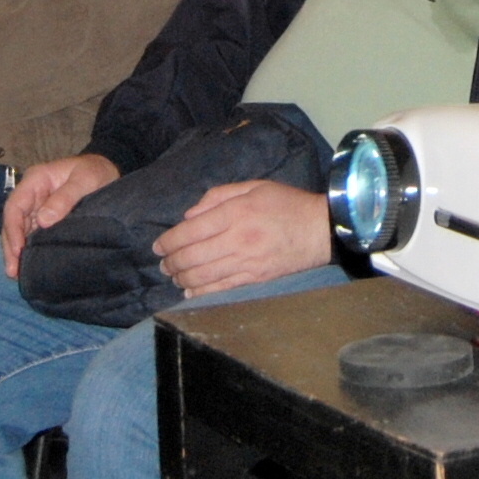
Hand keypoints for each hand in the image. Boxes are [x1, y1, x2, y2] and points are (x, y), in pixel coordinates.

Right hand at [0, 152, 119, 274]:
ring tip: (16, 274)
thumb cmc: (95, 172)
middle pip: (13, 221)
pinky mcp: (44, 219)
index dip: (13, 229)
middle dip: (11, 246)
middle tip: (12, 271)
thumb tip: (43, 221)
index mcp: (36, 179)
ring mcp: (36, 207)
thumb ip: (66, 197)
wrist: (107, 172)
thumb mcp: (85, 180)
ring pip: (19, 231)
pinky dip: (28, 250)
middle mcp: (31, 194)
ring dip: (16, 252)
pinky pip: (31, 235)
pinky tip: (28, 266)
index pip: (15, 205)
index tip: (17, 250)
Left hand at [154, 180, 333, 298]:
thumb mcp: (253, 186)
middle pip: (192, 256)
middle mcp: (238, 239)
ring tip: (173, 276)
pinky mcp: (254, 279)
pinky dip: (201, 293)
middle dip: (171, 262)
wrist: (319, 229)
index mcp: (236, 213)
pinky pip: (221, 289)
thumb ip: (218, 196)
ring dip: (182, 278)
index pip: (191, 231)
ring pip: (203, 276)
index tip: (158, 246)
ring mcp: (246, 262)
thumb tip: (190, 217)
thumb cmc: (286, 203)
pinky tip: (189, 291)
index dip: (169, 241)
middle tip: (163, 263)